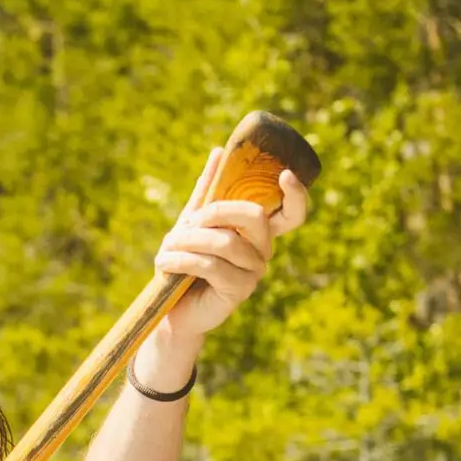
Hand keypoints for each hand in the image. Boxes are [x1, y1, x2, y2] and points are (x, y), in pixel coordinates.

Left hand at [136, 150, 310, 380]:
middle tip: (188, 220)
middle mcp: (263, 250)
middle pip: (254, 216)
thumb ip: (207, 192)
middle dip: (216, 211)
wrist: (172, 308)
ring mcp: (254, 272)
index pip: (293, 212)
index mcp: (258, 231)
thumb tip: (219, 152)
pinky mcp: (238, 292)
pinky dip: (182, 260)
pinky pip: (211, 265)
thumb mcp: (192, 223)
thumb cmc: (185, 262)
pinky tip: (164, 263)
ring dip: (187, 240)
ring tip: (165, 247)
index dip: (296, 194)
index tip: (284, 174)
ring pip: (225, 241)